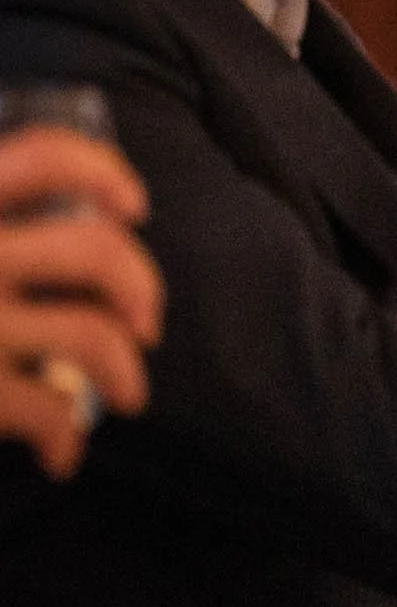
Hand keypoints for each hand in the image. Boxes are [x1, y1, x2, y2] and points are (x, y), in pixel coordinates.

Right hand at [0, 127, 162, 478]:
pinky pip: (43, 409)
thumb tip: (41, 218)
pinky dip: (65, 434)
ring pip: (91, 334)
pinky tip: (63, 450)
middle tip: (146, 321)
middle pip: (93, 249)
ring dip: (124, 368)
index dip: (100, 171)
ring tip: (128, 393)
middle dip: (138, 284)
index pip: (40, 157)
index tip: (132, 204)